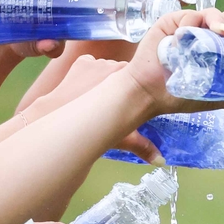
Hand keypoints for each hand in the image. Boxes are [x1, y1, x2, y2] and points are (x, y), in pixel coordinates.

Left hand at [23, 56, 162, 162]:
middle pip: (125, 72)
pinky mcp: (83, 61)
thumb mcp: (125, 138)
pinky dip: (88, 71)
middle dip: (122, 82)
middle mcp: (120, 66)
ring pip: (107, 67)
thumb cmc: (97, 129)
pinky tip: (84, 85)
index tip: (135, 98)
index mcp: (134, 81)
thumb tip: (161, 162)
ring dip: (105, 77)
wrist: (62, 115)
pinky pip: (90, 62)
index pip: (142, 79)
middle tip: (116, 101)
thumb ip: (144, 147)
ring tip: (97, 94)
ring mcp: (101, 62)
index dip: (138, 88)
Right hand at [123, 7, 223, 116]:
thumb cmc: (181, 95)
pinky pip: (187, 15)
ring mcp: (192, 26)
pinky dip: (191, 22)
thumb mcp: (215, 97)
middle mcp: (210, 34)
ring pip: (212, 13)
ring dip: (220, 21)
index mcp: (223, 48)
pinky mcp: (172, 22)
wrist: (150, 95)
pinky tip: (189, 35)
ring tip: (223, 34)